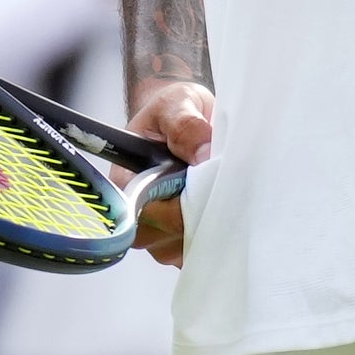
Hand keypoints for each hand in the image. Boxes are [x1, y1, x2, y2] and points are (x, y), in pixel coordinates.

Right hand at [121, 77, 214, 267]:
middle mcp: (139, 211)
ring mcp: (159, 229)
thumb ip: (185, 124)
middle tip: (220, 192)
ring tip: (225, 196)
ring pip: (179, 250)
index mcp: (127, 180)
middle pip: (161, 238)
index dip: (174, 209)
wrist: (188, 117)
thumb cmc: (174, 110)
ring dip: (207, 228)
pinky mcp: (181, 237)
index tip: (201, 192)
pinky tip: (228, 211)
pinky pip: (196, 251)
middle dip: (194, 219)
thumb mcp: (177, 103)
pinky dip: (215, 237)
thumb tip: (202, 154)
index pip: (143, 213)